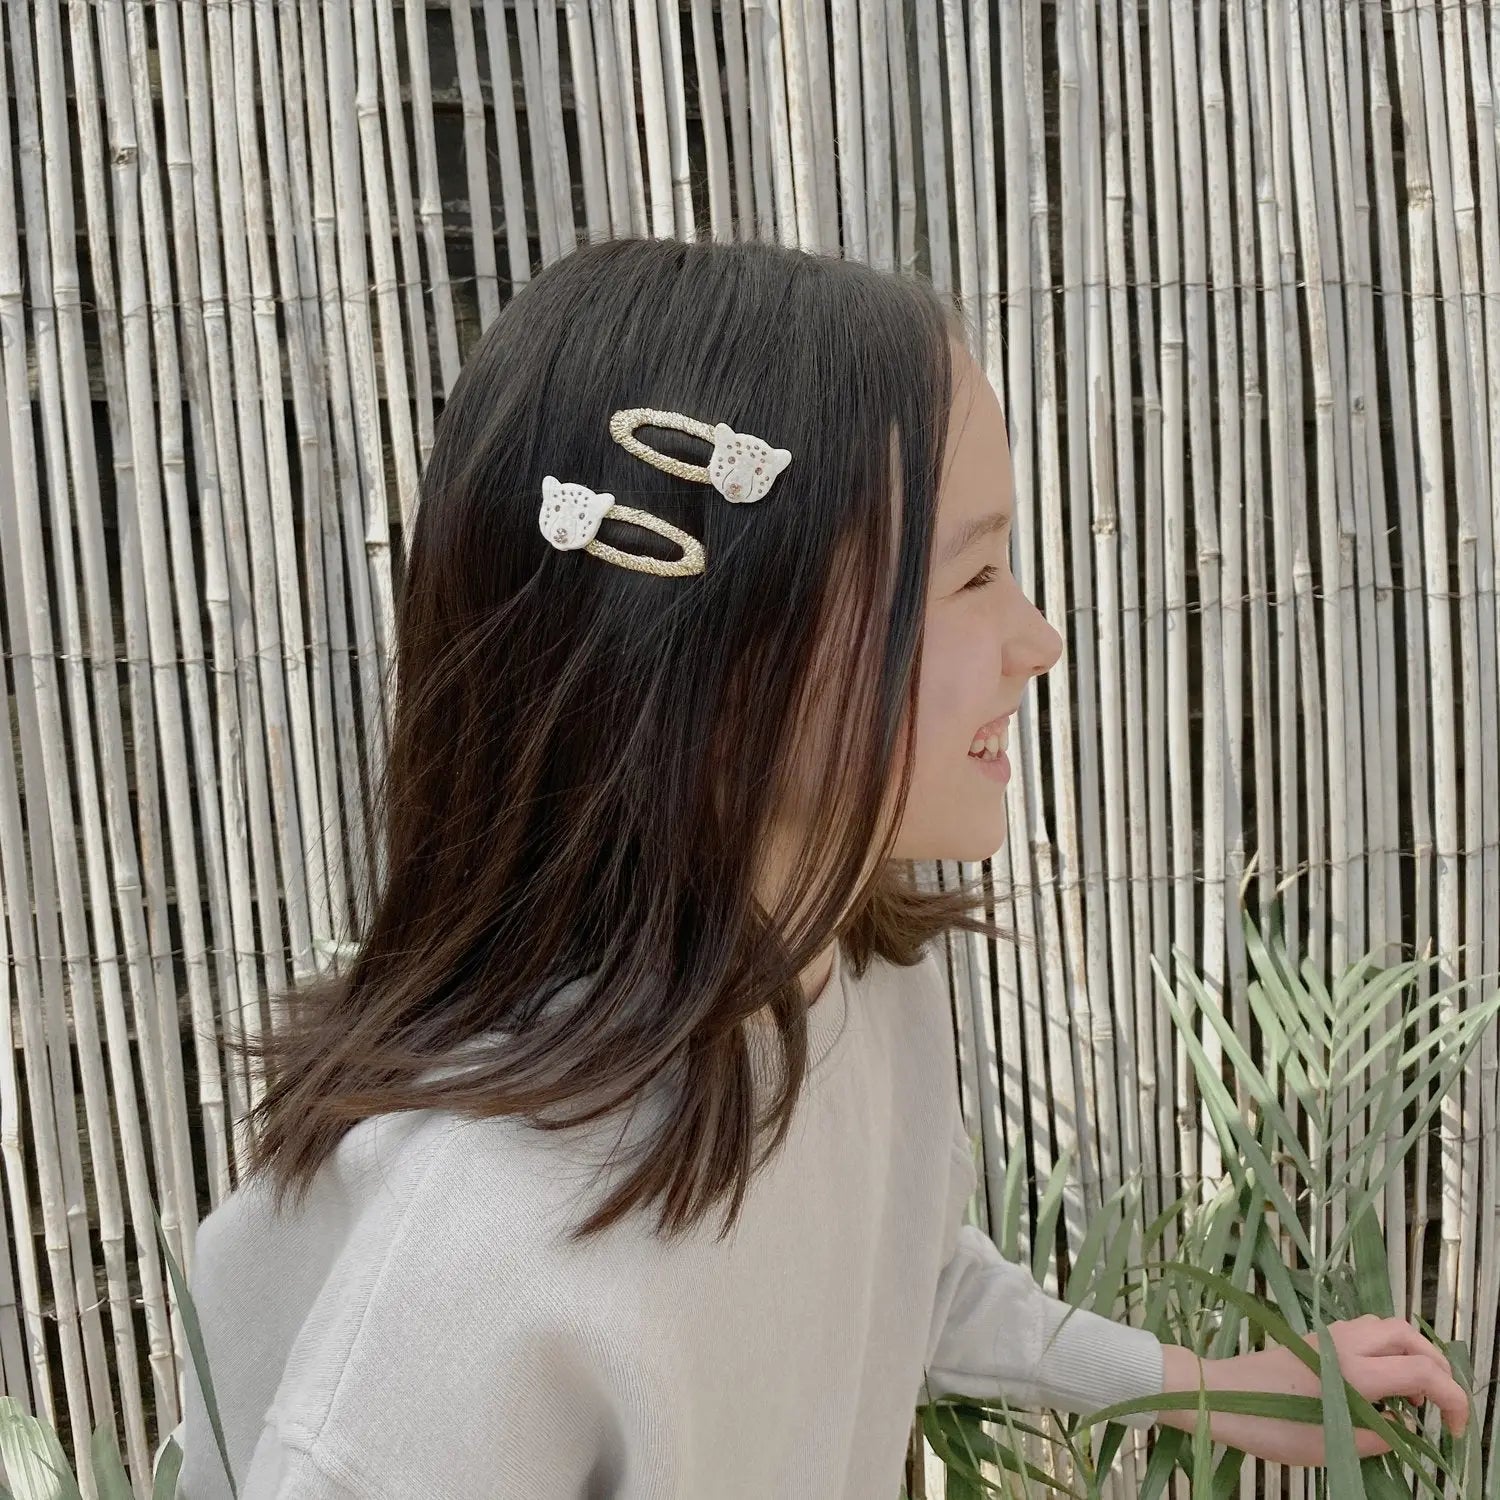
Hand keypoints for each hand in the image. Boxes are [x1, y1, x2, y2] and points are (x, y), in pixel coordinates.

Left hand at [1158, 1315, 1468, 1464]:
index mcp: (1355, 1372)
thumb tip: (1400, 1430)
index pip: (1423, 1372)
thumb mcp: (1331, 1447)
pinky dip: (1385, 1350)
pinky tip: (1378, 1383)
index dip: (1452, 1400)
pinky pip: (1363, 1331)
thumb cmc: (1270, 1426)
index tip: (1455, 1431)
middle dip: (1436, 1367)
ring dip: (1409, 1354)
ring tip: (1409, 1396)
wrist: (1219, 1395)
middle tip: (1438, 1406)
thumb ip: (1376, 1439)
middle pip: (1409, 1335)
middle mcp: (1345, 1345)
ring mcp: (1328, 1337)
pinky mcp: (1314, 1339)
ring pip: (1385, 1327)